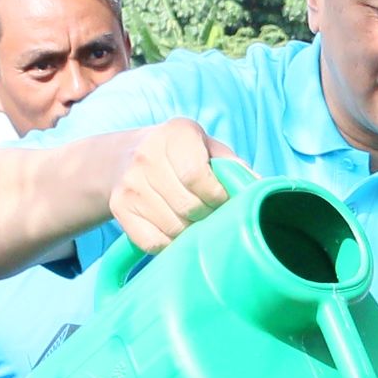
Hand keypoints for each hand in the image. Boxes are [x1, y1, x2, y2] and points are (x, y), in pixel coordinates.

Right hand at [111, 118, 233, 252]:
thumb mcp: (208, 148)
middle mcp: (147, 155)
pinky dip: (169, 244)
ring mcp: (130, 183)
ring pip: (172, 228)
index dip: (216, 196)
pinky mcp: (119, 207)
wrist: (125, 158)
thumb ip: (232, 166)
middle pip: (187, 206)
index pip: (197, 176)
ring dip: (189, 233)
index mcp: (176, 133)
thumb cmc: (182, 156)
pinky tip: (173, 230)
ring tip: (192, 220)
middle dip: (206, 216)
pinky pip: (152, 242)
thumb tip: (258, 188)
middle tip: (209, 213)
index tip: (221, 200)